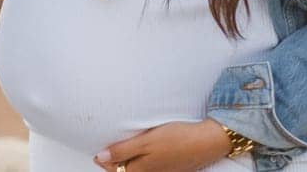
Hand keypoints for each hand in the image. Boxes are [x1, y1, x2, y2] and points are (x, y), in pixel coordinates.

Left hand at [94, 120, 233, 171]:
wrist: (207, 140)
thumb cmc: (178, 139)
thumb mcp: (146, 142)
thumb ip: (122, 151)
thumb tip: (101, 157)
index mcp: (141, 170)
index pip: (114, 169)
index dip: (104, 159)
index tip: (98, 149)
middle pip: (126, 170)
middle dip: (115, 161)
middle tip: (107, 148)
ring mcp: (163, 171)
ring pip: (139, 168)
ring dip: (129, 159)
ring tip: (124, 146)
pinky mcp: (172, 166)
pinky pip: (152, 166)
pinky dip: (143, 159)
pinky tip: (145, 149)